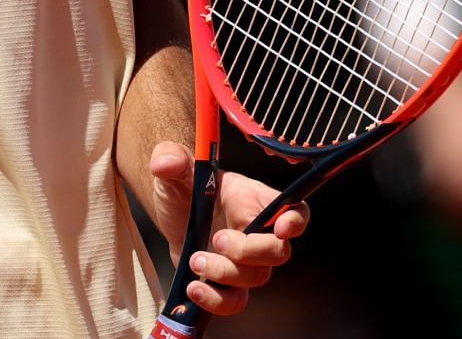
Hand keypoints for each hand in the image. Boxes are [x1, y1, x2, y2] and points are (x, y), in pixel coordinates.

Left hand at [149, 141, 308, 316]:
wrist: (174, 216)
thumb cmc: (185, 189)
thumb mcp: (176, 171)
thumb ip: (171, 158)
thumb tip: (165, 163)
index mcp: (255, 200)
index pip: (294, 210)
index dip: (296, 221)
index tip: (282, 227)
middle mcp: (258, 232)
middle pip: (278, 253)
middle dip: (248, 251)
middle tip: (217, 240)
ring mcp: (246, 261)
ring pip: (256, 278)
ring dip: (224, 273)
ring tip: (194, 258)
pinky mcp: (229, 283)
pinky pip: (235, 302)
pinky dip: (216, 300)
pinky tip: (194, 287)